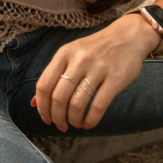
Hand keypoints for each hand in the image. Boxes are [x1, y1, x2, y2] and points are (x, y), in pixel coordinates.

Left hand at [33, 14, 159, 131]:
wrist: (128, 36)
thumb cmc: (96, 49)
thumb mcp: (71, 54)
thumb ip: (53, 76)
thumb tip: (33, 103)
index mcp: (64, 53)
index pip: (44, 85)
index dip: (42, 106)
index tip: (45, 118)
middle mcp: (78, 60)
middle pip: (58, 97)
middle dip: (56, 117)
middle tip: (60, 126)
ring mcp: (97, 69)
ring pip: (77, 104)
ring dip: (73, 120)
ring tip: (75, 124)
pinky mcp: (115, 79)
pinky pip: (98, 106)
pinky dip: (91, 120)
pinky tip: (89, 123)